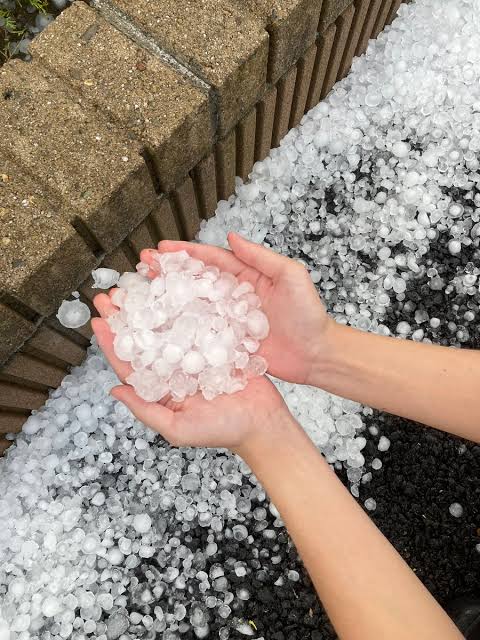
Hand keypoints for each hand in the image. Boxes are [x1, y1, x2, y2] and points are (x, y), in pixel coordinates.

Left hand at [92, 298, 287, 450]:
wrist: (263, 422)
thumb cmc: (222, 431)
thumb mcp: (178, 429)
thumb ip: (146, 410)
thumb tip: (114, 391)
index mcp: (162, 387)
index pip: (131, 362)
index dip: (113, 341)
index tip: (99, 319)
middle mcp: (176, 367)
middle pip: (146, 336)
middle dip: (128, 315)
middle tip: (114, 294)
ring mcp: (197, 353)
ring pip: (170, 324)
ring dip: (154, 304)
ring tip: (139, 283)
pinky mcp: (218, 342)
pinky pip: (200, 321)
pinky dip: (188, 304)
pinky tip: (178, 286)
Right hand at [140, 233, 332, 384]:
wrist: (317, 355)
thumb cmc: (309, 315)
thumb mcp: (291, 276)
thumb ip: (262, 257)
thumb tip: (232, 237)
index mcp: (247, 276)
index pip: (211, 260)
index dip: (186, 253)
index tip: (162, 249)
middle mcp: (233, 296)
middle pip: (195, 280)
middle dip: (169, 272)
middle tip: (143, 266)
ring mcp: (228, 320)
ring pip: (193, 305)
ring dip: (169, 298)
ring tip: (144, 291)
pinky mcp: (227, 343)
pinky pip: (201, 333)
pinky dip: (181, 329)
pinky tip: (161, 326)